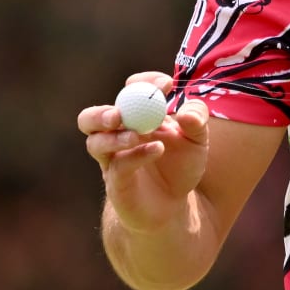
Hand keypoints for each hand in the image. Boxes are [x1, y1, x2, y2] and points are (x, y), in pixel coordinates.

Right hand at [78, 71, 209, 231]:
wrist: (175, 206)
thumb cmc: (181, 167)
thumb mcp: (198, 140)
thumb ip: (197, 121)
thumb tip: (187, 112)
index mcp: (135, 117)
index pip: (130, 91)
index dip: (145, 83)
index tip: (166, 84)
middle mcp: (117, 135)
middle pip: (91, 118)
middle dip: (102, 113)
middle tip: (120, 113)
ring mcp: (113, 160)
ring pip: (95, 143)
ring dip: (116, 136)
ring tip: (139, 134)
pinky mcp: (117, 182)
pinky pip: (118, 166)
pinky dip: (137, 155)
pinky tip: (157, 149)